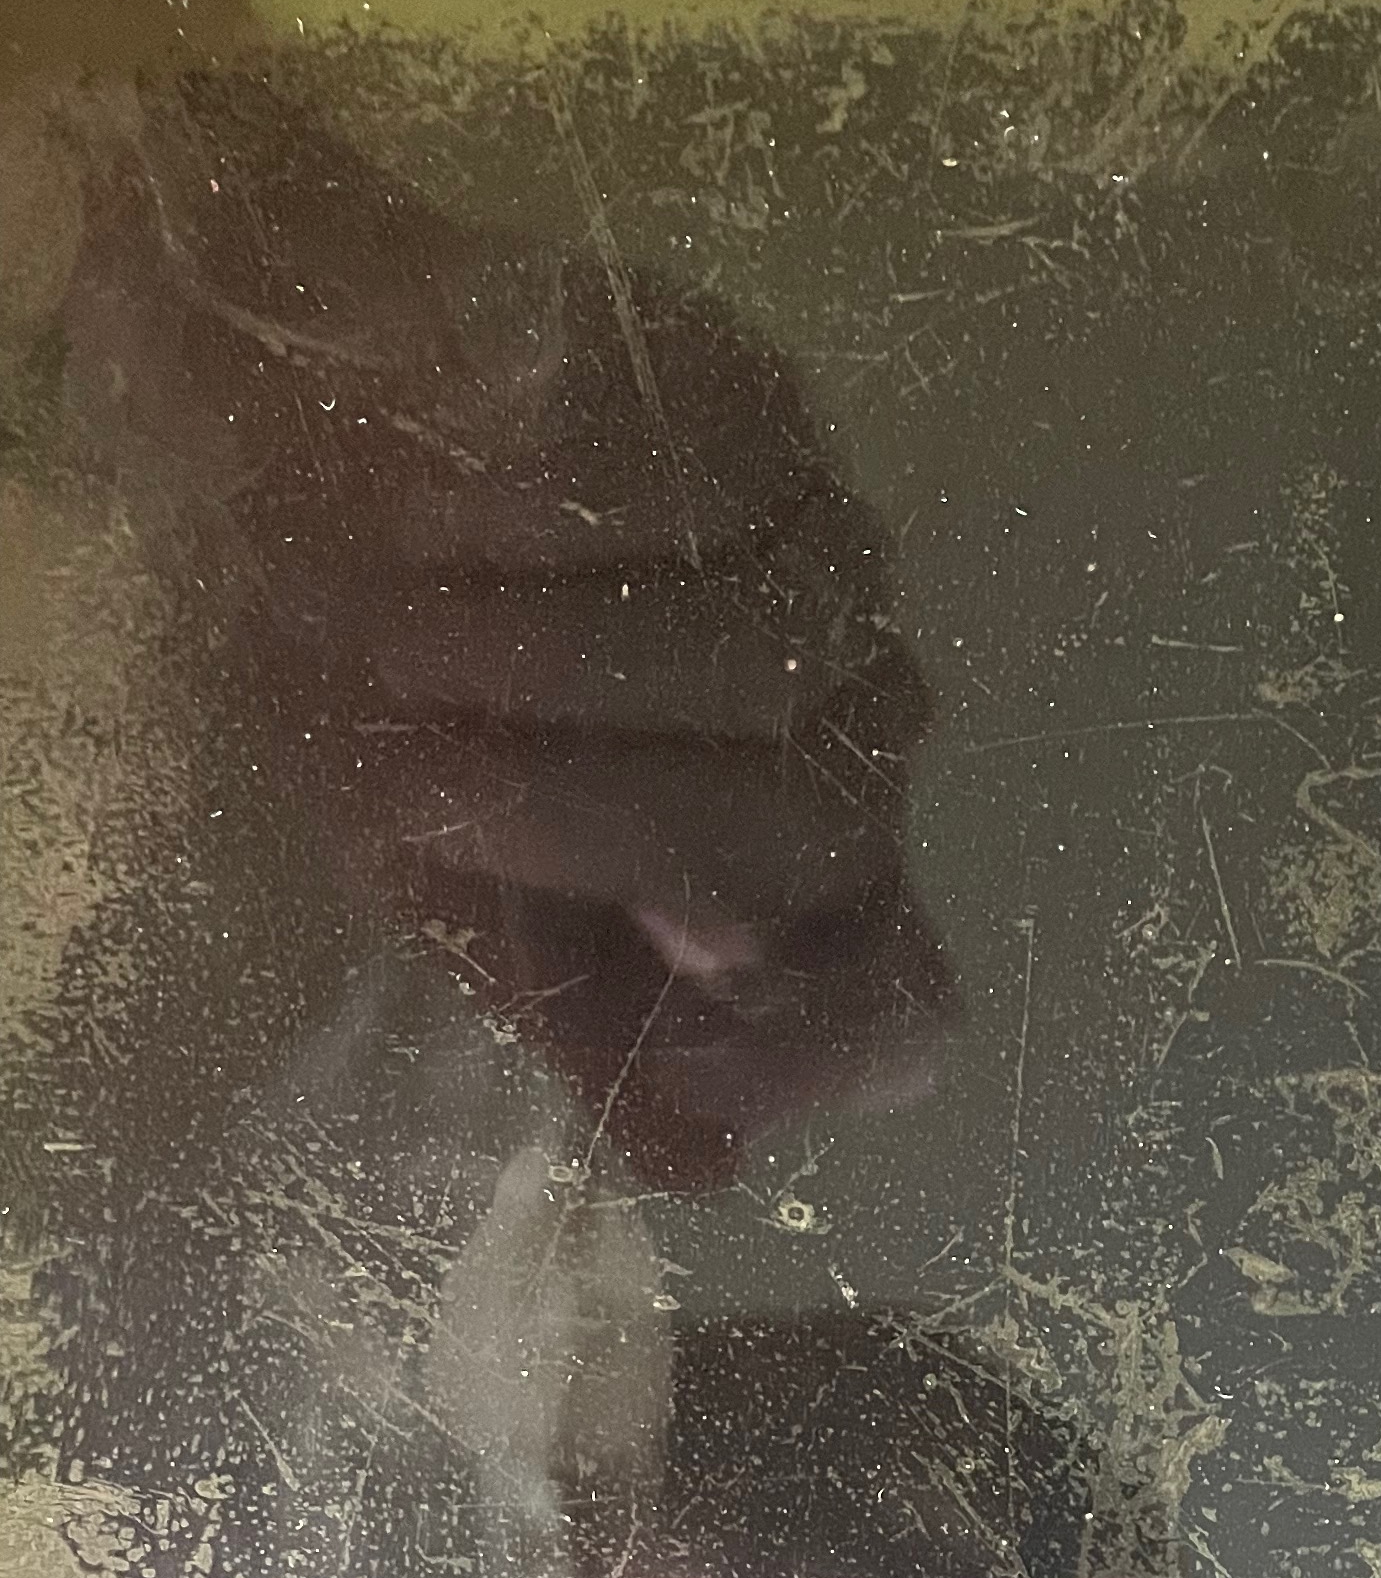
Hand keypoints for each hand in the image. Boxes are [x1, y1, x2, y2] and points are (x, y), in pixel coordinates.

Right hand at [63, 73, 948, 1188]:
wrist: (285, 440)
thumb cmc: (384, 696)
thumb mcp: (454, 891)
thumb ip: (577, 1015)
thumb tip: (696, 1165)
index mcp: (798, 891)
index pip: (898, 1012)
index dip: (806, 1034)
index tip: (657, 982)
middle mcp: (852, 740)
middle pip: (806, 836)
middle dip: (589, 819)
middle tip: (407, 776)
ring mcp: (827, 571)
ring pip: (759, 669)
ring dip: (539, 667)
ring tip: (384, 633)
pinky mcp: (759, 412)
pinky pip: (682, 503)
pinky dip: (525, 525)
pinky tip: (428, 515)